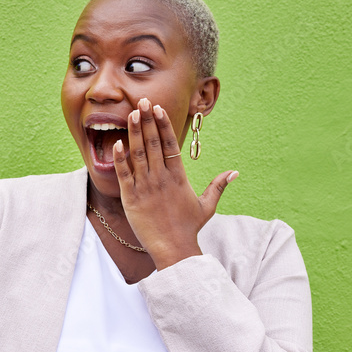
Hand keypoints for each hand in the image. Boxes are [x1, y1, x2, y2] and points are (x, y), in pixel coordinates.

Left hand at [113, 97, 237, 268]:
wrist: (174, 249)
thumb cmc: (188, 228)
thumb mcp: (206, 206)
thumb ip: (218, 186)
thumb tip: (235, 172)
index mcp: (179, 177)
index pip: (170, 145)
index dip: (164, 125)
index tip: (158, 109)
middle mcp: (162, 178)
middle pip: (154, 143)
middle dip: (148, 121)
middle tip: (142, 101)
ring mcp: (146, 187)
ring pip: (139, 154)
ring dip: (135, 133)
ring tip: (132, 114)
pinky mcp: (132, 198)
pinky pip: (125, 174)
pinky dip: (120, 158)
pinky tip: (117, 143)